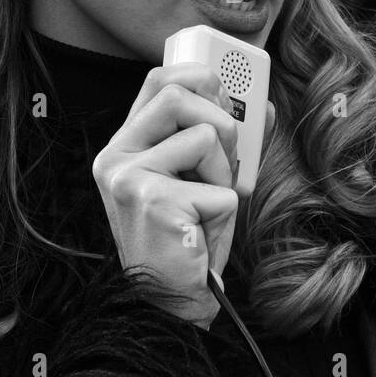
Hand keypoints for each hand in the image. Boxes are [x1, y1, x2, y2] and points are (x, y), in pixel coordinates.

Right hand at [92, 63, 243, 329]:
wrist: (171, 300)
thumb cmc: (188, 238)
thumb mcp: (200, 178)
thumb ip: (216, 138)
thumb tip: (260, 106)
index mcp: (123, 148)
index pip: (155, 81)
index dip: (197, 76)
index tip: (221, 94)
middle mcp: (116, 158)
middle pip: (177, 94)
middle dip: (218, 121)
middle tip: (222, 157)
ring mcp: (129, 178)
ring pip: (204, 135)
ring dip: (224, 171)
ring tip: (207, 202)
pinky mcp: (153, 201)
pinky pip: (218, 185)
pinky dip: (225, 208)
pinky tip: (203, 229)